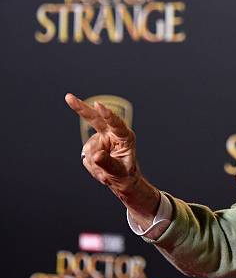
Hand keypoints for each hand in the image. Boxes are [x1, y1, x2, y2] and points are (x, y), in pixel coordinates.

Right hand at [65, 93, 159, 224]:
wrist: (121, 179)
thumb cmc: (125, 174)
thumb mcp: (118, 171)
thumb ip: (107, 163)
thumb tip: (95, 155)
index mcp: (125, 136)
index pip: (116, 123)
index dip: (107, 114)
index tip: (98, 105)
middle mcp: (113, 133)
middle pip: (96, 120)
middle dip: (81, 109)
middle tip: (68, 97)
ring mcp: (101, 138)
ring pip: (89, 147)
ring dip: (94, 161)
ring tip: (104, 171)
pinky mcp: (93, 144)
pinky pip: (86, 154)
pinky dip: (90, 164)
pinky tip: (99, 168)